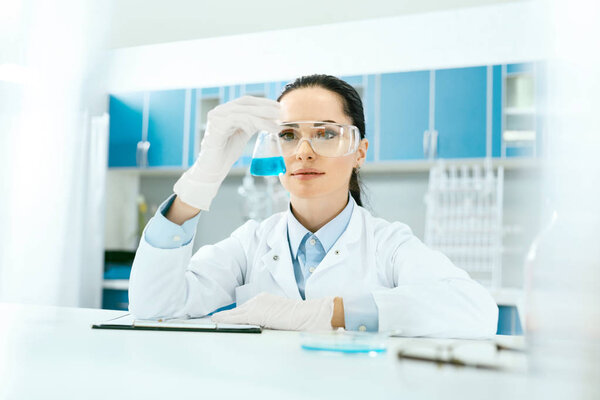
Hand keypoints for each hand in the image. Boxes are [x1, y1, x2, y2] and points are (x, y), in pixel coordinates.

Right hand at [173, 96, 280, 209]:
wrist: (213, 169)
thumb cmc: (227, 153)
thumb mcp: (244, 133)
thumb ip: (254, 123)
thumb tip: (272, 116)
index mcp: (226, 111)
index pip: (247, 101)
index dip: (264, 102)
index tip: (280, 107)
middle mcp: (219, 111)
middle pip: (245, 103)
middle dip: (266, 107)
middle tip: (282, 112)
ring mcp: (216, 117)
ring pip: (243, 111)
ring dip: (263, 116)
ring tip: (277, 124)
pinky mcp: (216, 126)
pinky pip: (237, 119)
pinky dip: (254, 122)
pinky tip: (266, 128)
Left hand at [211, 292, 334, 330]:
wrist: (308, 314)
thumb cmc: (300, 317)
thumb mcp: (280, 317)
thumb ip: (268, 319)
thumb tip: (259, 327)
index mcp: (264, 299)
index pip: (244, 308)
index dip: (233, 314)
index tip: (222, 317)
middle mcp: (259, 299)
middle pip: (237, 310)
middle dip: (225, 315)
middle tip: (212, 319)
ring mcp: (257, 305)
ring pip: (235, 313)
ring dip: (223, 318)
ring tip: (212, 321)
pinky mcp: (256, 313)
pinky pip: (237, 318)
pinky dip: (226, 320)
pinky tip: (217, 322)